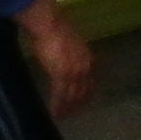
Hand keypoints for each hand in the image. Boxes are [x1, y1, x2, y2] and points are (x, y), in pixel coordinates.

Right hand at [15, 0, 95, 118]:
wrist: (49, 23)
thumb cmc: (55, 30)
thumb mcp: (70, 45)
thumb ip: (72, 56)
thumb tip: (66, 63)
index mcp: (88, 59)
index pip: (90, 81)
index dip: (86, 93)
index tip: (82, 102)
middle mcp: (85, 67)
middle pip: (83, 91)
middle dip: (77, 104)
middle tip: (71, 114)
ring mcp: (74, 72)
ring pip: (72, 95)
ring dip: (67, 108)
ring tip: (61, 116)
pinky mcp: (61, 74)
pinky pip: (60, 95)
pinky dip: (57, 105)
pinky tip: (54, 113)